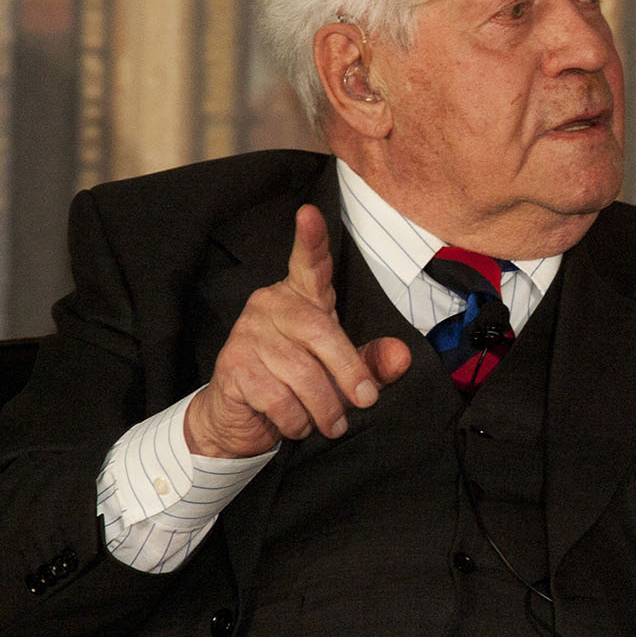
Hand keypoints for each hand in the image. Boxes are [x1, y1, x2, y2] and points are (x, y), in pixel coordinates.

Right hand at [185, 204, 411, 456]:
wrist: (238, 419)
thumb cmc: (295, 386)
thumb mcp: (341, 374)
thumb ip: (372, 363)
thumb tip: (402, 356)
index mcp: (300, 297)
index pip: (308, 263)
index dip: (310, 240)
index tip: (309, 213)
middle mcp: (269, 305)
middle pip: (319, 332)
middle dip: (349, 373)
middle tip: (365, 402)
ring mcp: (247, 334)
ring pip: (301, 373)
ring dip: (323, 408)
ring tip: (329, 423)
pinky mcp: (233, 366)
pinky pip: (278, 398)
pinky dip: (295, 421)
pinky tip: (294, 424)